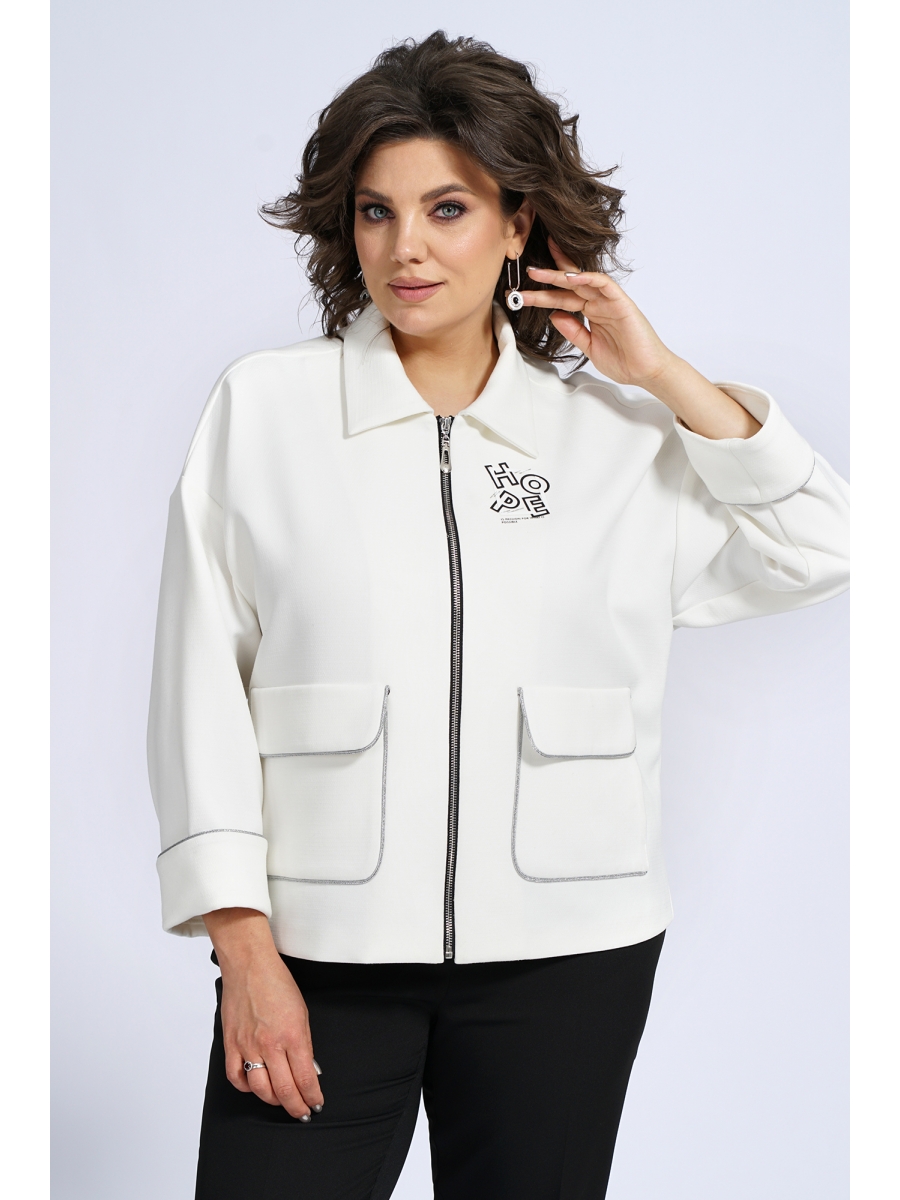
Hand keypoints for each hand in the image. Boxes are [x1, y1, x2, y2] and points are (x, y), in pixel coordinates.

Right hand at [203, 908, 323, 1120]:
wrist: (249, 965)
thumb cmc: (277, 983)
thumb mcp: (302, 1012)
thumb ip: (304, 1043)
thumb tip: (309, 1068)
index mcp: (292, 1035)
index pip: (306, 1078)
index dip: (313, 1097)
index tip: (317, 1104)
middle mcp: (270, 1045)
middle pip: (284, 1091)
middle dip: (297, 1107)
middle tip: (304, 1113)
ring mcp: (248, 1046)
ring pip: (260, 1090)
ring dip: (274, 1102)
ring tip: (282, 1102)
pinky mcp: (230, 1044)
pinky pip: (236, 1077)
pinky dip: (246, 1088)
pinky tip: (255, 1087)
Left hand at [520, 238, 760, 439]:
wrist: (646, 372)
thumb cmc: (624, 360)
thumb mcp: (588, 347)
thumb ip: (572, 330)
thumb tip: (553, 315)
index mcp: (591, 312)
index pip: (565, 296)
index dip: (546, 290)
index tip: (525, 288)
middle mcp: (599, 303)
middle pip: (569, 286)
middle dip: (547, 279)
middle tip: (527, 272)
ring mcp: (610, 301)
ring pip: (582, 281)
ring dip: (560, 274)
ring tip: (539, 272)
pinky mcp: (621, 302)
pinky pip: (604, 284)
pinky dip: (587, 278)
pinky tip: (570, 277)